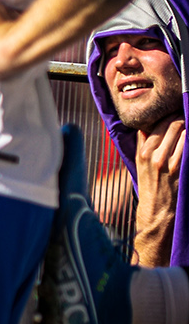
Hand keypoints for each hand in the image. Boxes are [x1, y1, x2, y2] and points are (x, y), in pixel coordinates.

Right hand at [134, 118, 182, 251]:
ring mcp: (169, 163)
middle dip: (181, 118)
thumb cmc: (150, 186)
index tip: (174, 111)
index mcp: (142, 152)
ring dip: (188, 127)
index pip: (158, 123)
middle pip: (172, 125)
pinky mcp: (181, 170)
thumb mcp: (140, 164)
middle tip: (185, 114)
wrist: (157, 211)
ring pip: (183, 133)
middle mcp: (154, 156)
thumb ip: (144, 143)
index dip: (168, 115)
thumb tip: (148, 124)